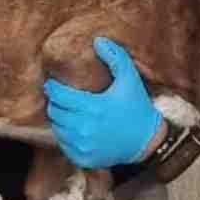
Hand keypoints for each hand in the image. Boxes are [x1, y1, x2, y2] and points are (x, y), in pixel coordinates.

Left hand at [45, 37, 165, 169]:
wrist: (147, 141)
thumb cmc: (137, 108)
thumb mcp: (130, 80)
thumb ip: (116, 58)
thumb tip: (98, 41)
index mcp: (92, 107)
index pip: (59, 95)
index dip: (52, 87)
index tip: (53, 83)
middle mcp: (84, 127)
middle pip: (54, 111)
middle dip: (55, 102)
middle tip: (60, 96)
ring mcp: (82, 145)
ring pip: (57, 128)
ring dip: (59, 118)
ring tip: (67, 111)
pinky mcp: (83, 158)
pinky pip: (63, 144)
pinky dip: (65, 135)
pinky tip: (74, 128)